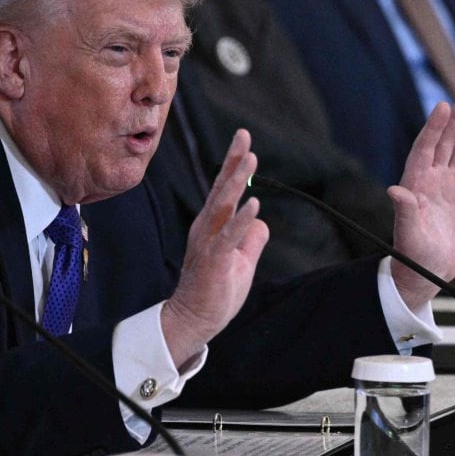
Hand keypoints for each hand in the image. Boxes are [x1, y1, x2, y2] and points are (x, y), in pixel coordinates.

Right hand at [160, 130, 268, 365]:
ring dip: (236, 181)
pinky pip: (229, 235)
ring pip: (223, 205)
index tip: (243, 139)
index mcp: (212, 225)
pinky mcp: (214, 260)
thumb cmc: (216, 290)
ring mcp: (208, 242)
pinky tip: (253, 204)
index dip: (234, 164)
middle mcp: (207, 227)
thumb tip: (261, 218)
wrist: (194, 320)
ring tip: (250, 158)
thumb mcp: (241, 260)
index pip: (224, 189)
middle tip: (243, 135)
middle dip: (233, 161)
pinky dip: (241, 219)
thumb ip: (251, 237)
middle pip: (221, 188)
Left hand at [387, 94, 454, 308]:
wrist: (427, 273)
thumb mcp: (408, 234)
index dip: (433, 126)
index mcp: (416, 182)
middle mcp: (432, 179)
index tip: (444, 106)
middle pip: (444, 142)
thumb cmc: (412, 256)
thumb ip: (405, 211)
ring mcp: (448, 186)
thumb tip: (395, 190)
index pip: (425, 147)